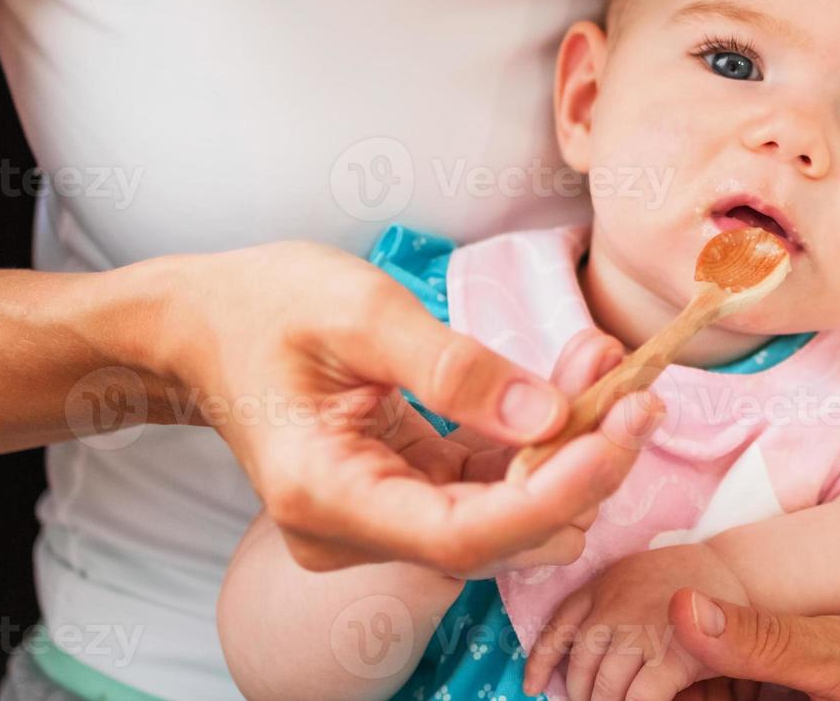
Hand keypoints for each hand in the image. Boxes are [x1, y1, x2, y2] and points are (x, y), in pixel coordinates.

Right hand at [151, 241, 659, 575]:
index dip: (554, 493)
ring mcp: (378, 521)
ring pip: (504, 514)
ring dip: (568, 453)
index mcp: (325, 494)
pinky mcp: (403, 497)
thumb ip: (454, 367)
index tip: (620, 433)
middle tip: (638, 389)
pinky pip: (487, 486)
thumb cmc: (264, 305)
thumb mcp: (359, 312)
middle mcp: (353, 531)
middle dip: (578, 467)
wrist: (201, 327)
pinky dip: (537, 443)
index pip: (462, 533)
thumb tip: (549, 413)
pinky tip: (576, 383)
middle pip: (496, 533)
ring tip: (613, 372)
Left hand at [524, 544, 750, 700]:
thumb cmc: (689, 580)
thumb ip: (607, 606)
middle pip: (581, 663)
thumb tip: (570, 656)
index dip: (542, 661)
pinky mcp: (673, 654)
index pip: (560, 626)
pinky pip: (639, 698)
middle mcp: (617, 604)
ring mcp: (644, 629)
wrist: (740, 570)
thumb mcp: (636, 578)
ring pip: (606, 687)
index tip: (533, 685)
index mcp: (605, 584)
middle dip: (582, 693)